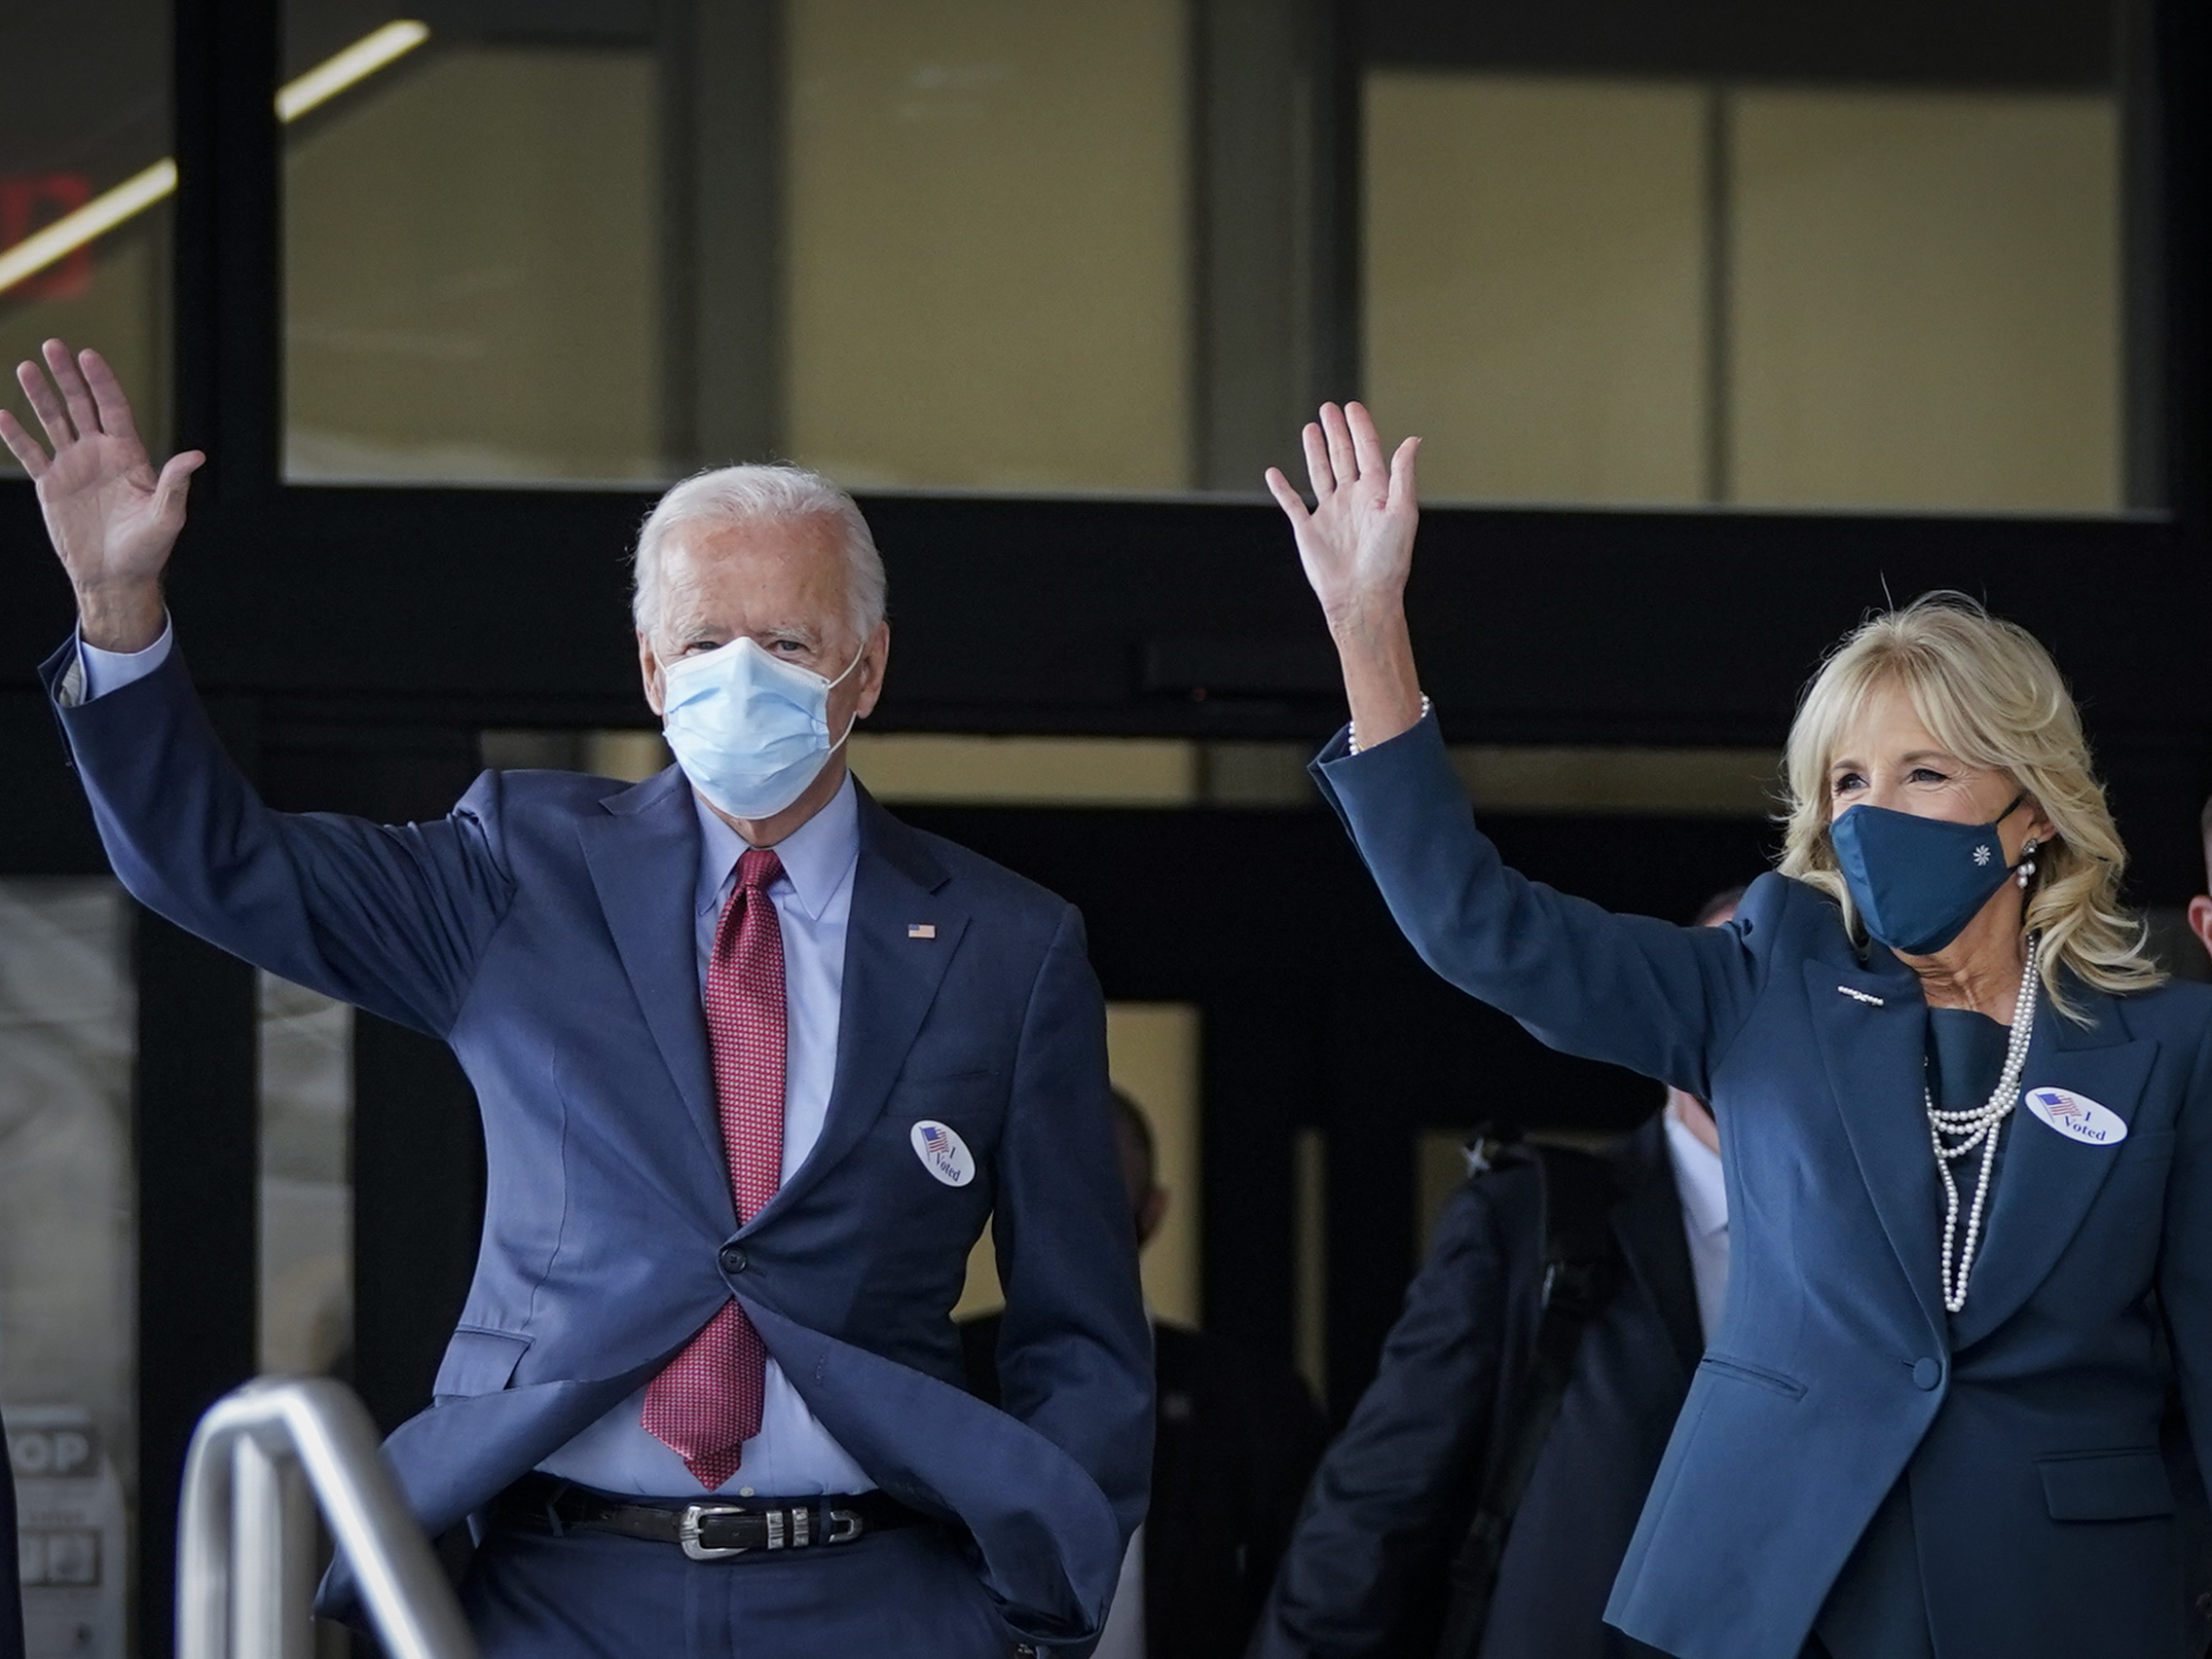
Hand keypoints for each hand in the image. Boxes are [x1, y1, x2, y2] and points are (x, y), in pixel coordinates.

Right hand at [2, 339, 201, 649]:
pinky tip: (2, 415)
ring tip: (25, 367)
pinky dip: (16, 436)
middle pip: (81, 405)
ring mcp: (74, 466)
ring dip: (40, 396)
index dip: (101, 382)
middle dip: (67, 376)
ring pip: (54, 422)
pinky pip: (31, 454)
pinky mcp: (51, 484)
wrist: (115, 576)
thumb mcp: (166, 517)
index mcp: (129, 455)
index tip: (88, 355)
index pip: (113, 409)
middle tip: (52, 345)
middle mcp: (100, 454)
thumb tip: (196, 456)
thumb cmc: (147, 549)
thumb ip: (175, 484)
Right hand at [1264, 400, 1419, 638]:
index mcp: (1376, 492)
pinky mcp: (1309, 530)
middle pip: (1342, 456)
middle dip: (1336, 432)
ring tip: (1311, 429)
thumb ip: (1403, 474)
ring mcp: (1330, 513)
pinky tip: (1274, 473)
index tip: (1352, 407)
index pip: (1367, 451)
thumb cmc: (1388, 560)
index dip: (1360, 428)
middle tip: (1330, 408)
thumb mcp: (1402, 512)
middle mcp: (1352, 499)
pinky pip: (1292, 504)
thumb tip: (1413, 440)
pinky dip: (1282, 489)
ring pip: (1319, 473)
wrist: (1361, 596)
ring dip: (1315, 451)